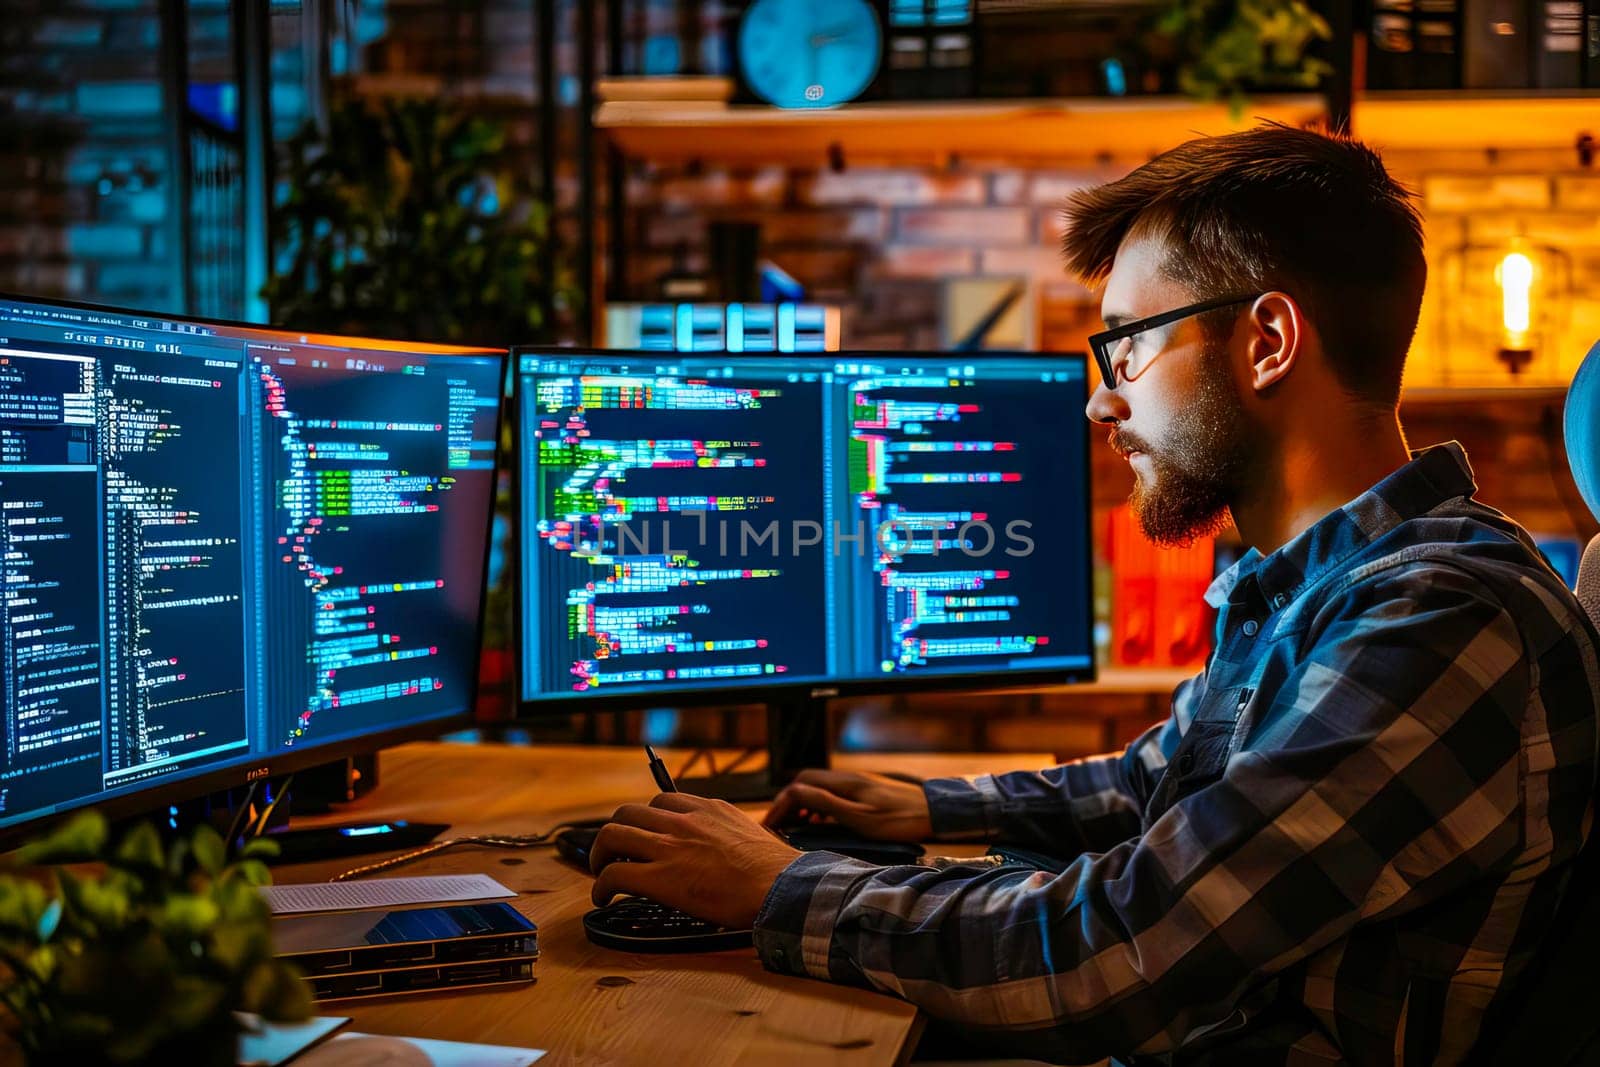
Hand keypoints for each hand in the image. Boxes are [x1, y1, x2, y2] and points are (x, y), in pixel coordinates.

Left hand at [590, 793, 801, 929]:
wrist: (779, 887)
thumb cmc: (775, 869)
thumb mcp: (752, 833)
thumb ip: (730, 833)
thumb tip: (728, 849)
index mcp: (708, 809)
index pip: (663, 801)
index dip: (648, 819)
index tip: (646, 834)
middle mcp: (683, 822)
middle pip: (629, 812)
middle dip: (617, 831)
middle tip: (616, 851)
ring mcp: (669, 847)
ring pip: (612, 835)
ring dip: (600, 853)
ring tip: (602, 869)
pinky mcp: (660, 878)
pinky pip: (614, 874)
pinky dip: (602, 885)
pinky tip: (603, 896)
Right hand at [762, 769, 931, 841]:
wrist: (934, 813)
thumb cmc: (899, 820)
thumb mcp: (859, 818)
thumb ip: (826, 805)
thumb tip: (795, 794)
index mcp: (843, 783)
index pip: (799, 786)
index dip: (781, 804)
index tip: (771, 824)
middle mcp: (848, 779)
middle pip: (806, 783)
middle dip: (788, 802)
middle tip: (779, 824)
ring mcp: (858, 784)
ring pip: (820, 788)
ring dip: (804, 804)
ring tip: (797, 826)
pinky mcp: (867, 792)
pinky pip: (834, 794)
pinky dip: (820, 806)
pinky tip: (825, 823)